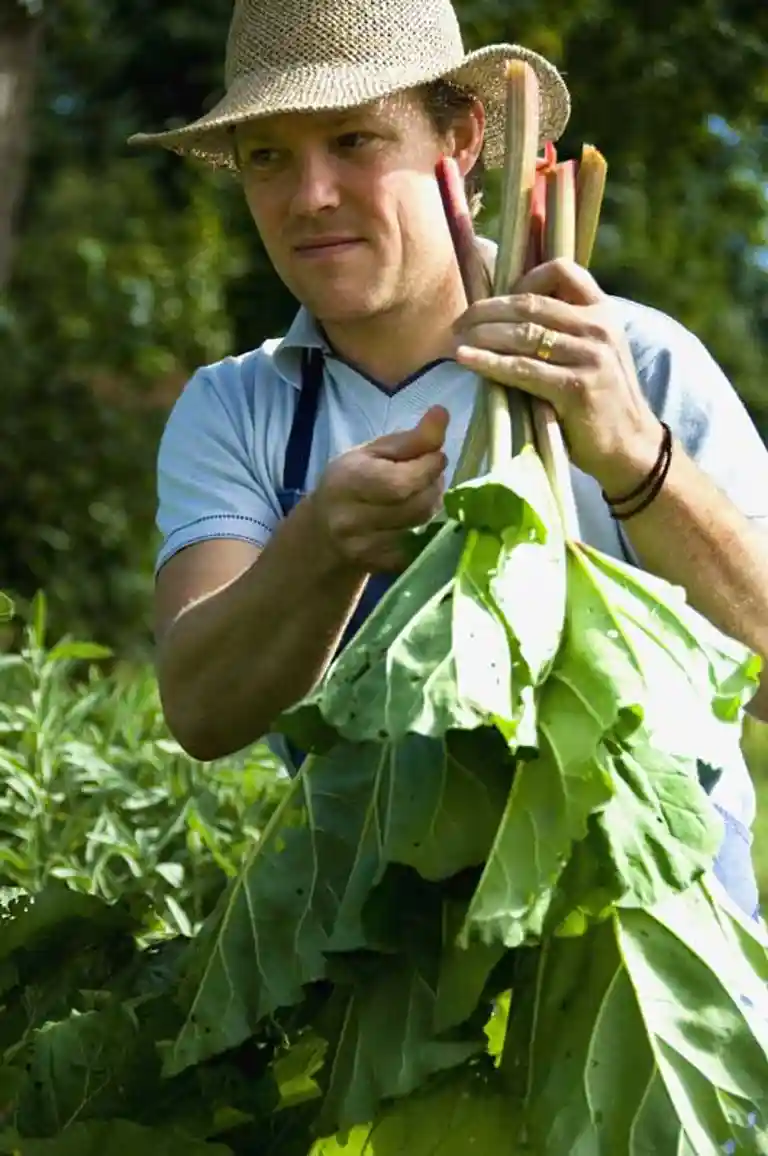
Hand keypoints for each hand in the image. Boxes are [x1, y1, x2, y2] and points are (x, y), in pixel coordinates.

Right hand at [309, 406, 448, 572]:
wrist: (324, 534)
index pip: (400, 482)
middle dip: (434, 485)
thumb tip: (442, 414)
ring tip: (421, 491)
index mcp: (347, 483)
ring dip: (432, 504)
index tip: (436, 455)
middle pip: (416, 506)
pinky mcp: (383, 568)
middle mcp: (352, 521)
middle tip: (430, 473)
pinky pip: (422, 545)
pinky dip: (427, 528)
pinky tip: (414, 516)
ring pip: (422, 525)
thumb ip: (411, 438)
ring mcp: (367, 549)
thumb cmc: (351, 482)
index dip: (429, 468)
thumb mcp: (373, 453)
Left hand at [452, 259, 662, 493]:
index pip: (561, 270)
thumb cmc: (602, 400)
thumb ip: (565, 330)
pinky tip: (465, 359)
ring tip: (455, 341)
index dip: (522, 278)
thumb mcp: (594, 353)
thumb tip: (508, 314)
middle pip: (529, 303)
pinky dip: (488, 362)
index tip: (496, 298)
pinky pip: (522, 369)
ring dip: (481, 335)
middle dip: (486, 311)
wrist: (632, 446)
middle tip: (458, 324)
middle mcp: (598, 328)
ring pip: (522, 334)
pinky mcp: (576, 388)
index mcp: (603, 312)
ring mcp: (590, 357)